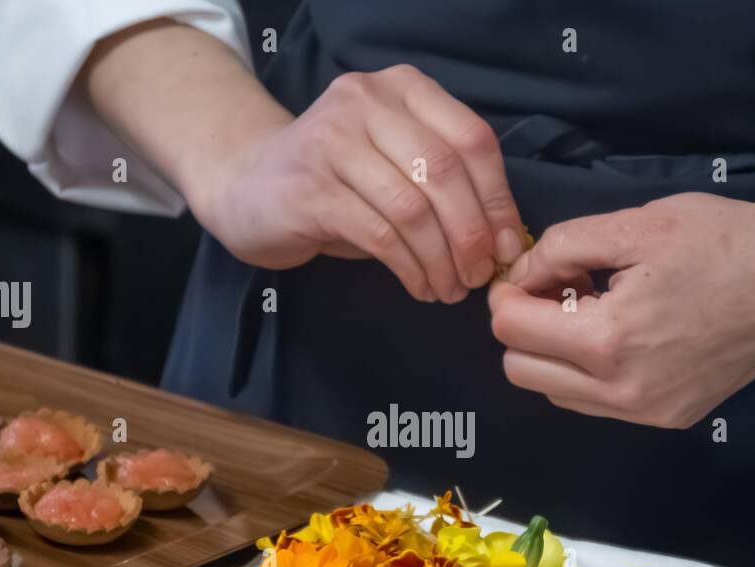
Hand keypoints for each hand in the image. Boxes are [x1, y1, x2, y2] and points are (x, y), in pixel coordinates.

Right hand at [193, 65, 525, 303]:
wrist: (247, 186)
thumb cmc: (338, 183)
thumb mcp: (396, 165)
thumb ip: (446, 185)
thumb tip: (504, 240)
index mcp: (402, 88)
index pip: (472, 140)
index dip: (498, 200)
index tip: (507, 248)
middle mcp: (367, 102)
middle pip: (445, 172)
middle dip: (472, 235)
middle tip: (479, 276)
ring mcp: (333, 142)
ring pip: (413, 209)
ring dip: (441, 260)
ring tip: (449, 289)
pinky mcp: (311, 189)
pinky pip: (381, 235)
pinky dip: (410, 268)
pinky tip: (418, 287)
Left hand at [489, 193, 754, 427]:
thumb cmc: (726, 239)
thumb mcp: (635, 223)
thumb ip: (562, 247)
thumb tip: (520, 275)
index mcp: (609, 341)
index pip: (510, 331)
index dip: (509, 293)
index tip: (534, 268)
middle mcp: (623, 391)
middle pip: (520, 370)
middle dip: (524, 325)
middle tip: (563, 286)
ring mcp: (648, 412)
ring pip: (555, 391)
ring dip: (555, 351)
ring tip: (596, 307)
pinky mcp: (670, 417)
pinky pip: (597, 402)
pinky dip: (590, 370)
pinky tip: (624, 331)